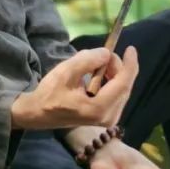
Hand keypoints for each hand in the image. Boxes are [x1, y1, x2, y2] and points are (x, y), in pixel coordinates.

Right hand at [10, 46, 137, 130]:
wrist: (39, 114)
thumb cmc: (50, 93)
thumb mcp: (65, 72)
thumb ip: (87, 61)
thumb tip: (106, 53)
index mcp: (99, 108)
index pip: (123, 84)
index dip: (129, 64)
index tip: (131, 48)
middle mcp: (108, 117)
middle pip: (124, 86)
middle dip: (117, 67)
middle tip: (102, 54)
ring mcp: (108, 120)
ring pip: (121, 90)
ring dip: (113, 74)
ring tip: (97, 64)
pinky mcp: (105, 118)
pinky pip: (116, 96)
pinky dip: (110, 82)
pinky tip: (98, 75)